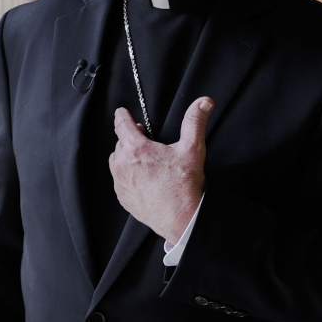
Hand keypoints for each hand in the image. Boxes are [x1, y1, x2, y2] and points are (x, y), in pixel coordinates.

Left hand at [109, 97, 212, 243]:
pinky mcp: (123, 198)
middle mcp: (123, 165)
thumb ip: (195, 121)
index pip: (122, 124)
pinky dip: (127, 175)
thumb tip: (203, 102)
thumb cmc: (184, 185)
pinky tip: (141, 178)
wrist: (182, 219)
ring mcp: (121, 183)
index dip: (122, 115)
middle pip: (120, 143)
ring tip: (142, 159)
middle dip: (131, 138)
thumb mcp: (192, 148)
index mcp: (136, 149)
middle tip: (146, 140)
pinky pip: (119, 180)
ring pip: (117, 161)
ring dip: (126, 156)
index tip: (122, 112)